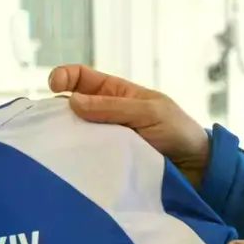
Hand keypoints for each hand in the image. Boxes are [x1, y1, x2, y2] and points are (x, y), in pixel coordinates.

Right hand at [48, 66, 210, 186]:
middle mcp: (102, 114)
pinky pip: (84, 159)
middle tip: (49, 125)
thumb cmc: (176, 130)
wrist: (194, 167)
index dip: (63, 76)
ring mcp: (102, 140)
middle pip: (68, 108)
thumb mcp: (149, 111)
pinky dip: (76, 160)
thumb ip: (112, 106)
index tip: (54, 86)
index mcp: (113, 93)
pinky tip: (70, 166)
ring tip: (56, 148)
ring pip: (73, 135)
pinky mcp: (104, 163)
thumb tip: (73, 102)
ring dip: (64, 139)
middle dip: (55, 112)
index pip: (79, 77)